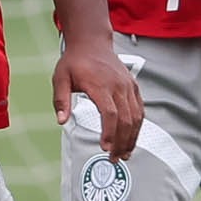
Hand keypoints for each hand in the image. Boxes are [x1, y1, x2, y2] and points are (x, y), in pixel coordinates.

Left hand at [52, 35, 143, 160]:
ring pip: (136, 117)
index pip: (110, 114)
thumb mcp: (60, 78)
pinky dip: (137, 126)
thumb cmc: (75, 61)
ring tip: (125, 154)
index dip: (109, 133)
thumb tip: (61, 121)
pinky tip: (131, 138)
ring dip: (132, 138)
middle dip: (121, 142)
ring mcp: (128, 86)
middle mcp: (118, 86)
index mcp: (100, 85)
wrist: (91, 42)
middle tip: (114, 159)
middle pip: (126, 119)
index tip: (105, 148)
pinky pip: (140, 110)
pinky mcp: (133, 87)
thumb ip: (61, 100)